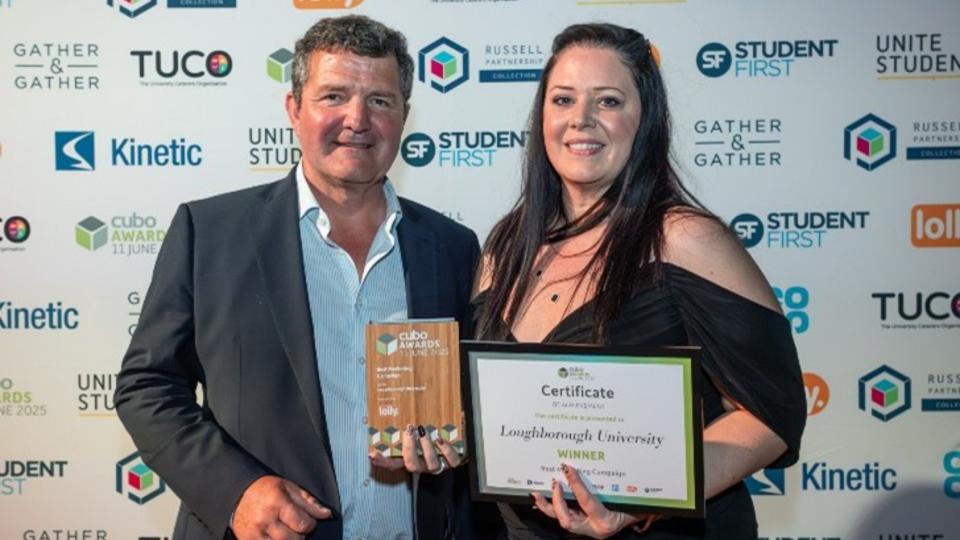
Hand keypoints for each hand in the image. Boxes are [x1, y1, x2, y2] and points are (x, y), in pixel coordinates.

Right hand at [232, 475, 330, 539]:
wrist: (238, 493)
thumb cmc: (267, 489)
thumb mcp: (290, 488)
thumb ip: (309, 503)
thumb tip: (327, 515)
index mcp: (278, 502)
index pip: (303, 524)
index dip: (310, 525)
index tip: (307, 521)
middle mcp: (265, 518)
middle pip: (293, 539)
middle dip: (299, 536)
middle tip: (295, 528)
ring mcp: (254, 532)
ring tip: (285, 532)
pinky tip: (276, 537)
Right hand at [369, 424, 463, 473]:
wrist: (460, 442)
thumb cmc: (437, 430)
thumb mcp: (422, 426)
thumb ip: (412, 420)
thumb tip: (400, 401)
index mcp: (412, 457)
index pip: (394, 463)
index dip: (383, 461)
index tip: (372, 454)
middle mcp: (424, 464)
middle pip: (411, 465)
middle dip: (409, 448)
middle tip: (408, 431)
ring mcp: (438, 464)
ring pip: (430, 464)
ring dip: (426, 447)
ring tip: (424, 432)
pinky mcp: (453, 462)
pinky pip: (451, 461)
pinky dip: (446, 450)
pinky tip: (441, 439)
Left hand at [531, 464, 659, 538]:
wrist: (640, 516)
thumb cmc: (637, 505)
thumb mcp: (629, 497)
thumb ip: (617, 487)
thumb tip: (606, 466)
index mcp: (606, 522)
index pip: (587, 503)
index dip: (576, 485)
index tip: (568, 469)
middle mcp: (594, 529)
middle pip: (567, 520)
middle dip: (556, 502)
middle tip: (553, 483)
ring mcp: (587, 529)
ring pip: (562, 520)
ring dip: (549, 506)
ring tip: (538, 492)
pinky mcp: (582, 525)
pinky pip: (565, 516)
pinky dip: (554, 507)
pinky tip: (545, 497)